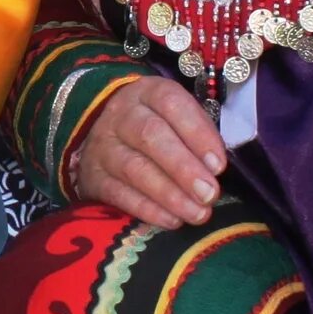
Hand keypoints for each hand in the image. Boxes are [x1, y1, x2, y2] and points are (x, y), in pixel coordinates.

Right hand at [68, 78, 227, 230]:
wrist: (107, 138)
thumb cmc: (157, 127)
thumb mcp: (177, 117)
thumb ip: (198, 136)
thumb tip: (215, 169)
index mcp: (147, 93)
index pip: (172, 104)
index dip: (197, 133)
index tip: (219, 165)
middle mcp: (121, 115)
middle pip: (151, 136)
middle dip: (184, 168)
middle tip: (210, 194)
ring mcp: (103, 146)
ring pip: (135, 169)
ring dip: (170, 194)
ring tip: (198, 213)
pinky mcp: (93, 177)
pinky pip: (119, 195)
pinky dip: (148, 210)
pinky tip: (172, 220)